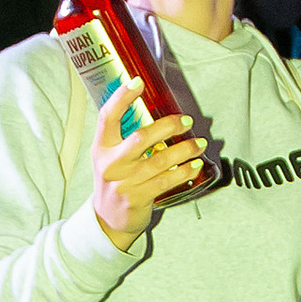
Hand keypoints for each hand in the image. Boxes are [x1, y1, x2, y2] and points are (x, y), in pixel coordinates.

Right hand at [92, 82, 207, 247]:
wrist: (107, 219)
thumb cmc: (114, 181)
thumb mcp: (109, 157)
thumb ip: (124, 137)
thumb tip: (154, 113)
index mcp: (101, 148)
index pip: (107, 117)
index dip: (121, 97)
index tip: (137, 82)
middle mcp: (110, 163)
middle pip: (141, 137)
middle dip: (168, 126)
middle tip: (186, 120)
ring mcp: (123, 182)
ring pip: (160, 160)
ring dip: (184, 150)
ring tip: (199, 143)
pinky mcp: (137, 197)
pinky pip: (166, 180)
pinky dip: (184, 171)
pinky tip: (195, 165)